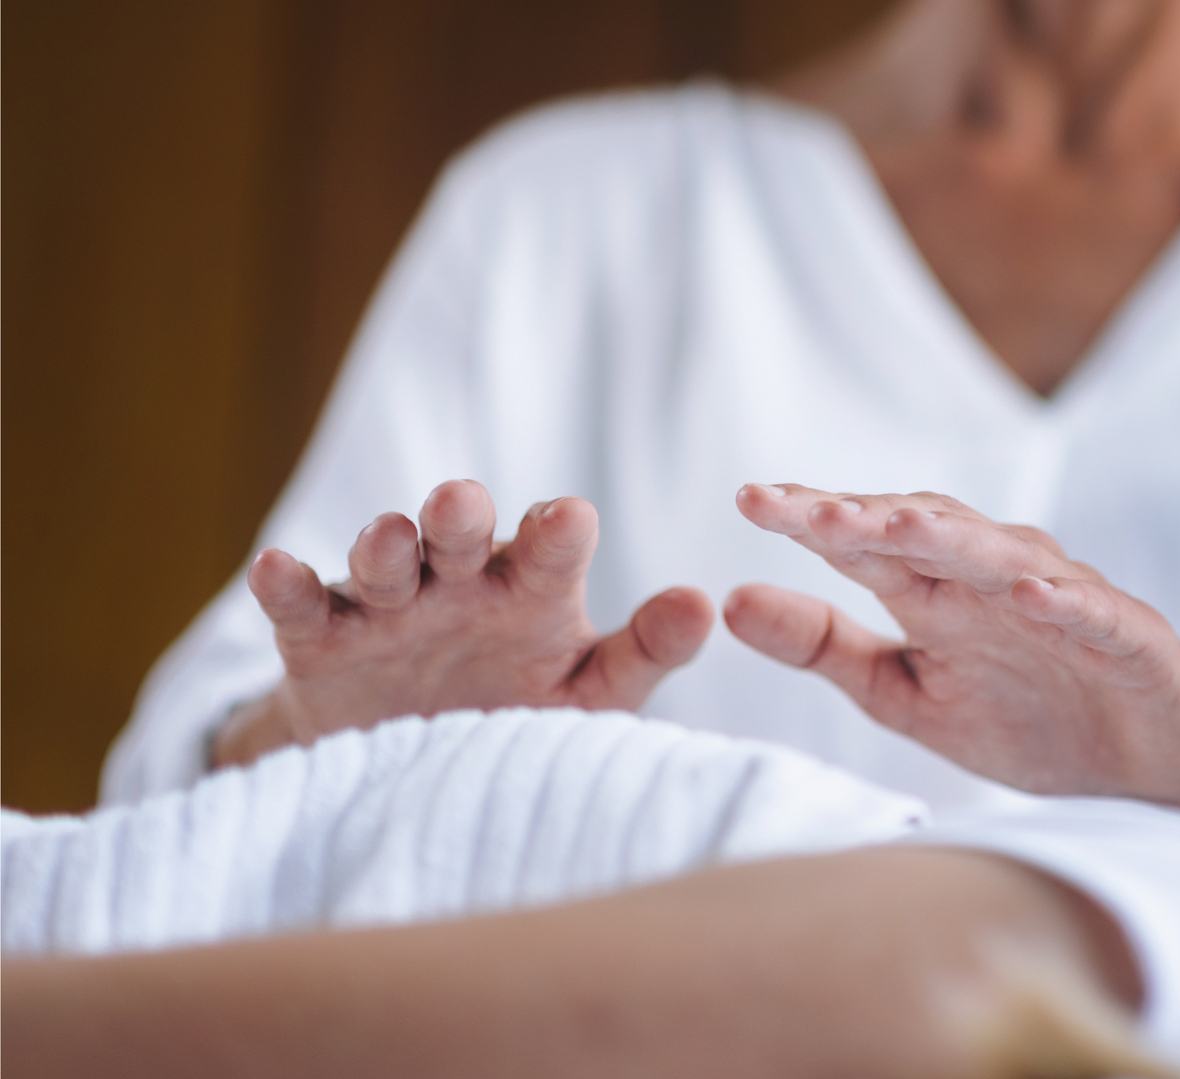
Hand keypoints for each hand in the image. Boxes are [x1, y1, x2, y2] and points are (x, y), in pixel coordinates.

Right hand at [216, 480, 713, 765]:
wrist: (421, 765)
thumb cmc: (524, 712)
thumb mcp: (590, 694)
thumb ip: (644, 652)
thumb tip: (706, 605)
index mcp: (533, 587)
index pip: (552, 547)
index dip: (558, 532)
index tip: (570, 520)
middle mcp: (462, 580)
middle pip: (461, 532)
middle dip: (459, 514)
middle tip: (462, 504)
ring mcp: (389, 605)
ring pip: (384, 560)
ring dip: (383, 544)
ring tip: (389, 539)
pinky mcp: (323, 640)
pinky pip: (302, 607)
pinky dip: (286, 586)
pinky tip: (274, 567)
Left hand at [725, 484, 1179, 800]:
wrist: (1157, 761)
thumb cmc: (1033, 716)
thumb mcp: (906, 694)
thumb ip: (824, 649)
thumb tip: (729, 601)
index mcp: (936, 591)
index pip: (864, 542)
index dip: (810, 520)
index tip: (747, 501)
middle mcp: (993, 579)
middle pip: (922, 532)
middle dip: (861, 516)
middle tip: (798, 507)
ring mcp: (1064, 600)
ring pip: (999, 556)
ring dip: (948, 536)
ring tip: (892, 522)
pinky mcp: (1127, 636)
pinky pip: (1090, 611)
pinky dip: (1061, 599)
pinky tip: (1027, 590)